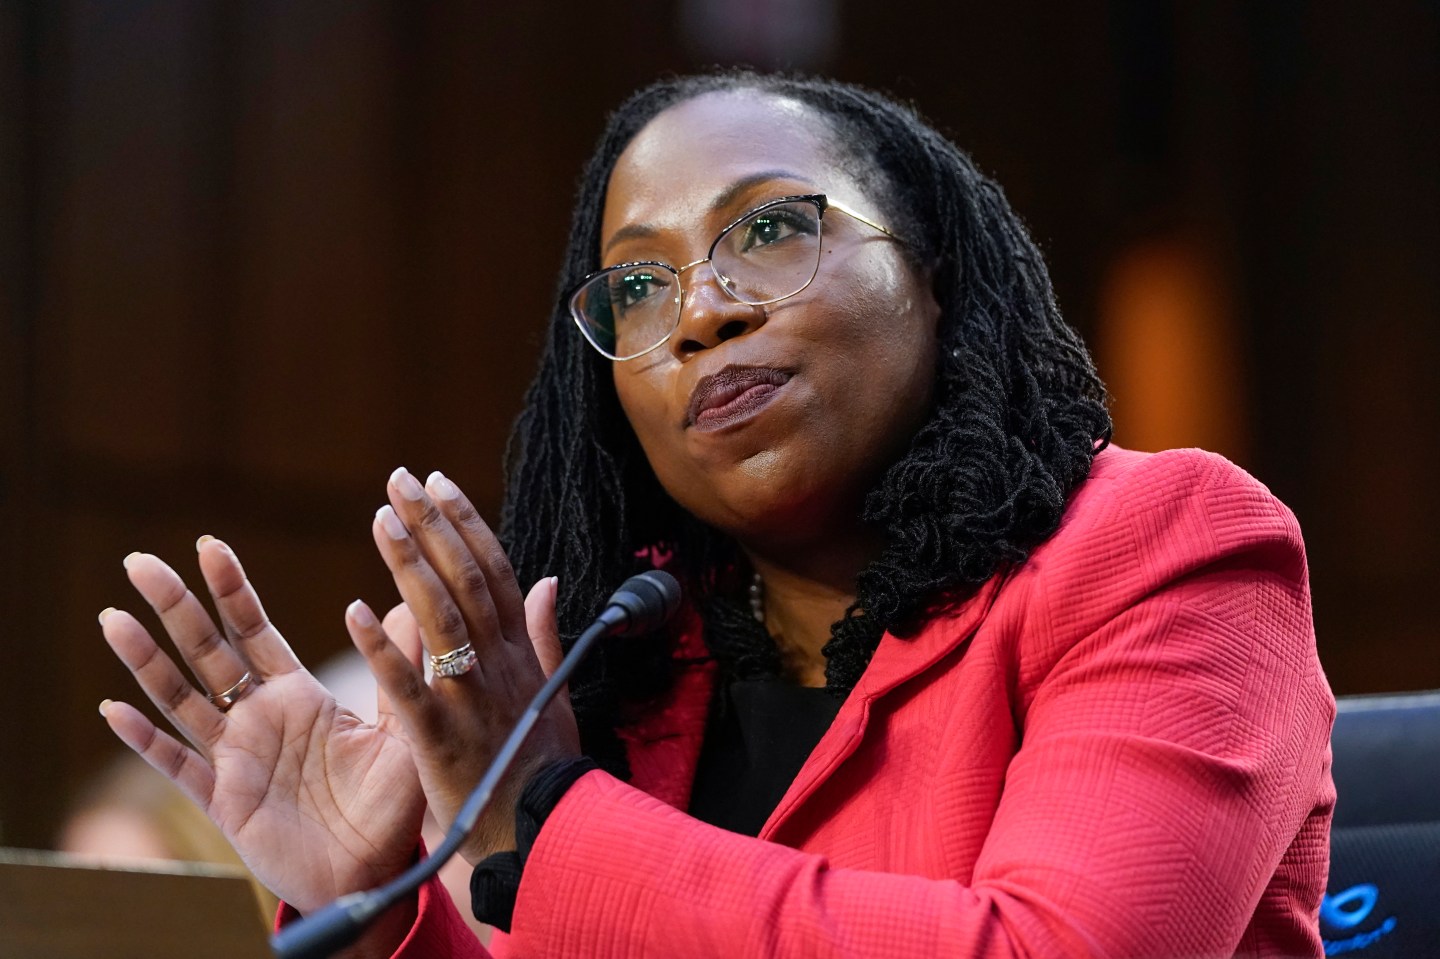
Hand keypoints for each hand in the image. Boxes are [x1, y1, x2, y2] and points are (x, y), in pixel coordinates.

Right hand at [98, 541, 425, 915]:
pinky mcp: (224, 800)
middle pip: (207, 651)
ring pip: (180, 699)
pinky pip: (177, 766)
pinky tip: (113, 709)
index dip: (231, 589)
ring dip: (146, 661)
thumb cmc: (390, 804)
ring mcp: (235, 757)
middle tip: (140, 562)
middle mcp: (258, 719)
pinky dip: (145, 739)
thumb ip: (397, 672)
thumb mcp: (403, 729)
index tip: (208, 545)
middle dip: (175, 607)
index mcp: (298, 696)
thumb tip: (406, 605)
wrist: (374, 872)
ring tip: (113, 619)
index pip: (256, 630)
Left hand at [353, 467, 579, 864]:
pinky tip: (352, 610)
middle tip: (400, 479)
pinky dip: (381, 647)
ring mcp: (470, 697)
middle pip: (466, 579)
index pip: (493, 570)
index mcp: (519, 650)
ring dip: (410, 563)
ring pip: (441, 616)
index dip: (465, 522)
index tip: (438, 481)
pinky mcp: (441, 736)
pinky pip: (407, 686)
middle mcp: (498, 662)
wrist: (541, 830)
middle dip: (433, 524)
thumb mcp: (552, 691)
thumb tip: (545, 579)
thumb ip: (542, 632)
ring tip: (382, 517)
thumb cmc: (543, 763)